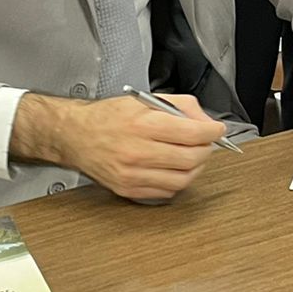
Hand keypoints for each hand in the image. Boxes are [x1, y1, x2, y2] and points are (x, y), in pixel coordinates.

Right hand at [13, 92, 223, 201]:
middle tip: (206, 143)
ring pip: (182, 179)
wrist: (75, 135)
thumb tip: (205, 121)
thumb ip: (180, 106)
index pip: (192, 132)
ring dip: (195, 168)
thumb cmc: (109, 116)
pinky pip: (166, 192)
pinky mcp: (128, 190)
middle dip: (206, 150)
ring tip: (192, 156)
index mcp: (143, 124)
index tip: (218, 130)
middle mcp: (138, 151)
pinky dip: (177, 181)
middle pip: (191, 158)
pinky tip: (174, 169)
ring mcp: (133, 174)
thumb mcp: (145, 99)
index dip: (212, 132)